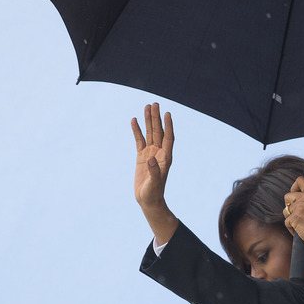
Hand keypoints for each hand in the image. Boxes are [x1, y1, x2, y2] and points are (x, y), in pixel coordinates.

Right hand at [131, 103, 178, 244]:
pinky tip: (134, 120)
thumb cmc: (153, 193)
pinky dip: (137, 131)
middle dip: (156, 118)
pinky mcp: (141, 157)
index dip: (168, 125)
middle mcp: (159, 153)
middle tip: (154, 103)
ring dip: (148, 120)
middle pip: (159, 131)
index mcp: (166, 158)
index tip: (167, 113)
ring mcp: (150, 154)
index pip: (168, 137)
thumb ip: (154, 171)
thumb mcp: (154, 183)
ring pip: (149, 133)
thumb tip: (150, 160)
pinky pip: (139, 140)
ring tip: (146, 106)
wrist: (148, 200)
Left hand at [284, 177, 303, 259]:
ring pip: (286, 210)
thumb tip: (296, 196)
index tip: (294, 193)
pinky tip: (301, 231)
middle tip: (297, 215)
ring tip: (302, 225)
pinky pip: (287, 222)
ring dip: (290, 219)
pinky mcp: (296, 217)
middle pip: (288, 196)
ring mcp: (301, 207)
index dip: (294, 187)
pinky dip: (291, 228)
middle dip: (289, 206)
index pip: (300, 180)